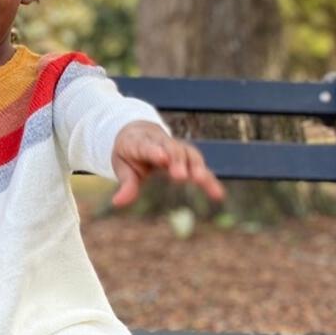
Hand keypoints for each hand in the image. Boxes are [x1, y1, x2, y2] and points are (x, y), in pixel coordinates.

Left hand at [110, 121, 225, 207]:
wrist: (140, 131)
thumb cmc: (129, 152)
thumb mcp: (122, 166)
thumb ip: (125, 184)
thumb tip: (117, 203)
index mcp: (141, 142)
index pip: (148, 146)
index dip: (155, 151)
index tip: (161, 157)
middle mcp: (162, 142)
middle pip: (172, 149)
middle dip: (178, 161)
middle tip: (180, 175)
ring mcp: (178, 148)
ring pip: (190, 154)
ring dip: (197, 167)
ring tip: (202, 180)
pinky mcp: (189, 158)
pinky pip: (200, 167)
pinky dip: (209, 179)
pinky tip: (218, 194)